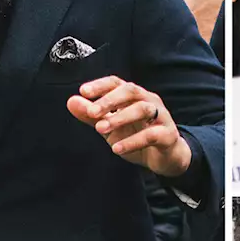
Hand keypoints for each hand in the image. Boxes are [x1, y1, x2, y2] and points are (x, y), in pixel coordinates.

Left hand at [67, 76, 191, 176]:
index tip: (83, 91)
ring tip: (100, 128)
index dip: (101, 85)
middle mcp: (149, 101)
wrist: (165, 157)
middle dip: (109, 100)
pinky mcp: (168, 135)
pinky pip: (151, 135)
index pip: (117, 83)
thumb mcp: (110, 127)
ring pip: (142, 109)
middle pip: (131, 91)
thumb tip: (71, 101)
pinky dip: (132, 141)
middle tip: (92, 112)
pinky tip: (116, 148)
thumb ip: (91, 115)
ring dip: (120, 118)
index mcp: (134, 96)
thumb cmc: (137, 136)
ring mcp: (161, 117)